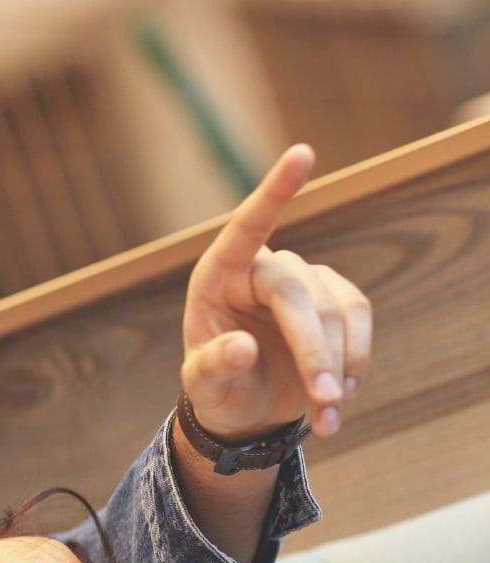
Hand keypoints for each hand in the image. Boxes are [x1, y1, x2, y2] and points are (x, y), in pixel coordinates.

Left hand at [181, 144, 370, 440]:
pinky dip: (355, 361)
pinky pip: (358, 318)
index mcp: (217, 276)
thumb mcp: (203, 387)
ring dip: (339, 362)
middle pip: (297, 292)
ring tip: (327, 410)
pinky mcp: (333, 300)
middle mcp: (260, 269)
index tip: (302, 153)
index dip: (274, 192)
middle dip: (313, 347)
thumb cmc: (216, 389)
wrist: (245, 407)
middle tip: (322, 396)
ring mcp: (301, 280)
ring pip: (336, 308)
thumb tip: (242, 346)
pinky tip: (338, 400)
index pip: (246, 227)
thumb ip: (213, 367)